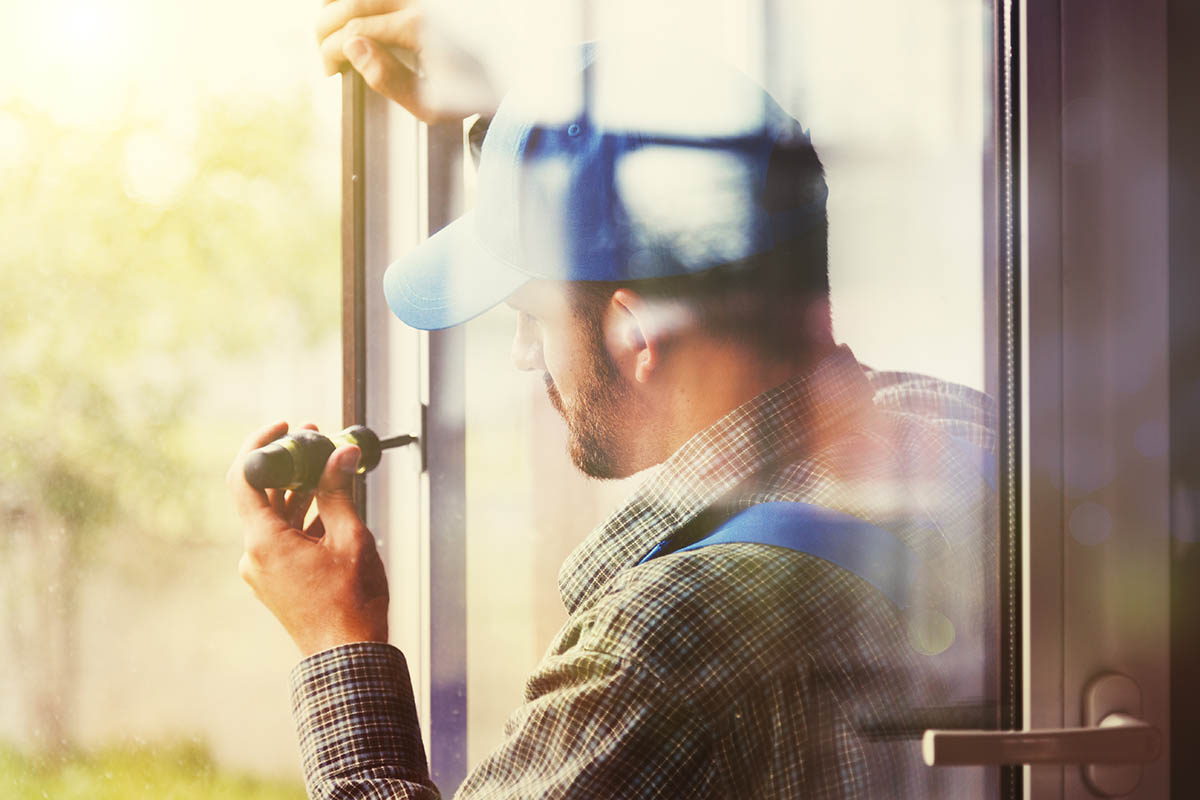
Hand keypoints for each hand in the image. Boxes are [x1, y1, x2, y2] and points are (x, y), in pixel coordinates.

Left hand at [228, 421, 388, 656]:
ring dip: (302, 491)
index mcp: (264, 542)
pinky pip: (284, 538)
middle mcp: (255, 555)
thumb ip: (339, 492)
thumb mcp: (350, 538)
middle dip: (291, 465)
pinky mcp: (277, 581)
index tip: (286, 428)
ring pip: (277, 517)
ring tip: (333, 468)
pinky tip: (333, 506)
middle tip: (319, 440)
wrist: (347, 657)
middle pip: (263, 495)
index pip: (244, 478)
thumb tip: (341, 452)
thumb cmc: (351, 602)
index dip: (261, 446)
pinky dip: (304, 518)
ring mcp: (264, 570)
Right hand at [316, 0, 484, 122]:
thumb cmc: (470, 92)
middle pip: (352, 2)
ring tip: (331, 30)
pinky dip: (360, 0)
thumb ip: (390, 81)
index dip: (332, 51)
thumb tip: (352, 49)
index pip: (355, 30)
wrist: (512, 69)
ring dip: (337, 5)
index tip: (331, 71)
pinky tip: (350, 12)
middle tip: (325, 54)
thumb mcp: (432, 105)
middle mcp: (421, 0)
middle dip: (327, 28)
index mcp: (420, 27)